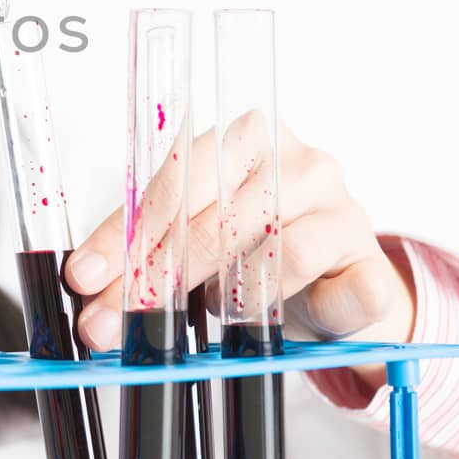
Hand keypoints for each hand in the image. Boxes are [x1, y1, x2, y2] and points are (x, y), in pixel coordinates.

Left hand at [64, 115, 414, 365]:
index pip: (177, 181)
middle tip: (116, 319)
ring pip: (279, 253)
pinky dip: (308, 312)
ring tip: (218, 307)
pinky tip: (283, 320)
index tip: (86, 275)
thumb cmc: (255, 252)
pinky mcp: (373, 265)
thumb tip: (85, 277)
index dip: (126, 234)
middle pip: (218, 218)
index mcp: (247, 138)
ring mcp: (344, 210)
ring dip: (234, 294)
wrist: (336, 291)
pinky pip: (339, 293)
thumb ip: (146, 249)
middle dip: (158, 276)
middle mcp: (300, 162)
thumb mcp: (195, 239)